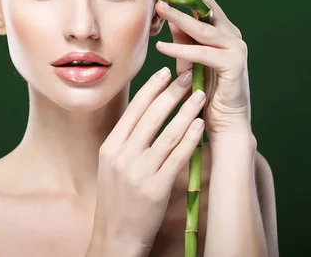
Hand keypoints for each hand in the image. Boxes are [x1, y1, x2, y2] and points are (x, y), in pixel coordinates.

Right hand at [91, 67, 205, 255]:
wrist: (115, 238)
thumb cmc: (117, 200)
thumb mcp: (111, 166)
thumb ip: (125, 141)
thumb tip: (145, 113)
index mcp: (110, 147)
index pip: (133, 110)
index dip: (151, 89)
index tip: (165, 72)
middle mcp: (122, 156)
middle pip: (151, 117)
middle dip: (171, 93)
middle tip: (187, 77)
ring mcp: (138, 172)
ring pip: (167, 134)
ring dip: (186, 111)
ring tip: (200, 95)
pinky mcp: (155, 189)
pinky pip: (176, 158)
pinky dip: (190, 139)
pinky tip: (200, 125)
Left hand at [155, 0, 251, 137]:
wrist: (224, 123)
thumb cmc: (205, 92)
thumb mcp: (188, 59)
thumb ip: (182, 38)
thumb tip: (167, 14)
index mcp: (220, 29)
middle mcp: (230, 33)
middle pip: (205, 4)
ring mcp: (235, 48)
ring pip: (203, 26)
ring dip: (179, 15)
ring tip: (159, 5)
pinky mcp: (234, 65)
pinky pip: (203, 54)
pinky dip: (182, 50)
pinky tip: (162, 46)